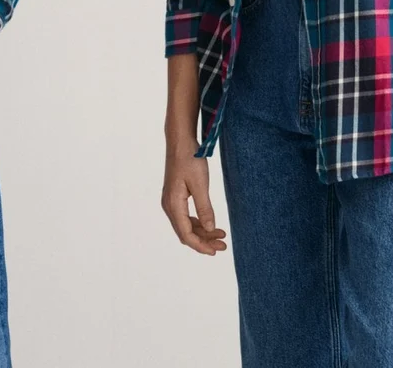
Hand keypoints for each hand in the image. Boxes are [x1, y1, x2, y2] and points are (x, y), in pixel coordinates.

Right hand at [161, 139, 227, 255]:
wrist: (180, 141)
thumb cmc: (190, 159)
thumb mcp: (200, 184)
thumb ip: (204, 208)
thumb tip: (210, 229)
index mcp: (173, 204)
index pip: (186, 234)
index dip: (201, 246)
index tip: (216, 251)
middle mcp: (169, 206)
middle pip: (185, 233)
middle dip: (204, 241)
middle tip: (223, 245)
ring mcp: (171, 201)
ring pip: (186, 226)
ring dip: (202, 232)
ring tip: (221, 235)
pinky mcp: (176, 196)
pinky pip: (185, 217)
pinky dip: (198, 223)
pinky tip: (210, 224)